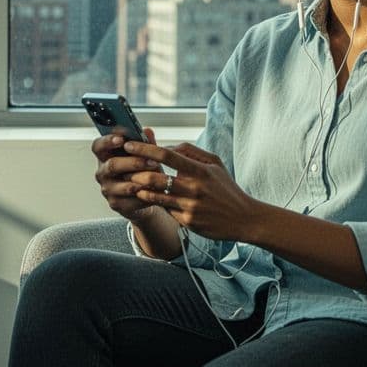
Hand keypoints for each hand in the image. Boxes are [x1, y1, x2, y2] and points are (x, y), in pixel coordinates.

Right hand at [93, 127, 165, 222]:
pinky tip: (155, 192)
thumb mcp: (144, 155)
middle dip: (134, 163)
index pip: (98, 146)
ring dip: (142, 181)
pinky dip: (145, 196)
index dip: (107, 141)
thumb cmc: (141, 171)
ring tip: (156, 178)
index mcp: (105, 156)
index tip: (121, 139)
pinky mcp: (116, 204)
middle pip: (112, 165)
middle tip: (151, 162)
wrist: (144, 197)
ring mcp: (108, 189)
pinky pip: (132, 200)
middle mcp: (102, 173)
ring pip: (123, 185)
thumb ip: (145, 143)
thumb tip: (147, 131)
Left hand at [122, 139, 260, 241]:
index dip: (144, 149)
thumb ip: (191, 151)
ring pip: (154, 195)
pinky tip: (143, 196)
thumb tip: (168, 145)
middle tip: (123, 165)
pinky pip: (163, 209)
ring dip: (139, 187)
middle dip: (135, 170)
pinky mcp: (186, 221)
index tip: (129, 145)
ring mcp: (189, 206)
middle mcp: (194, 188)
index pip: (167, 155)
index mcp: (200, 170)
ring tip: (131, 181)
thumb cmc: (226, 188)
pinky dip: (151, 201)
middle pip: (155, 176)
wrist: (243, 218)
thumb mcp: (215, 163)